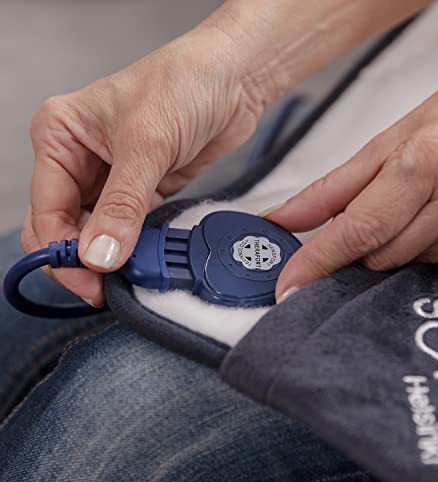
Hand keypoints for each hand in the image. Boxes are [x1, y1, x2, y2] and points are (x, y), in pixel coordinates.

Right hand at [21, 27, 270, 306]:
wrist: (233, 80)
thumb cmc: (185, 83)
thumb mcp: (146, 144)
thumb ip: (121, 204)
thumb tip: (99, 254)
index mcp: (61, 136)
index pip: (46, 209)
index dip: (62, 252)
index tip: (89, 280)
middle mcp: (81, 159)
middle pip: (65, 226)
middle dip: (81, 259)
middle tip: (104, 288)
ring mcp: (113, 177)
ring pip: (97, 232)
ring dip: (110, 257)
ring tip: (129, 276)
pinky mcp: (144, 190)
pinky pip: (130, 229)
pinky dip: (135, 247)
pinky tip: (145, 259)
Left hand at [266, 65, 437, 300]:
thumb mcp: (386, 143)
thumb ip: (330, 189)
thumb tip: (282, 219)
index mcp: (429, 161)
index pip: (359, 229)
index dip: (319, 260)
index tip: (289, 284)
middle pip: (381, 256)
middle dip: (362, 245)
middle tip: (374, 210)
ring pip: (410, 263)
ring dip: (396, 242)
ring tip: (415, 203)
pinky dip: (424, 247)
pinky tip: (437, 217)